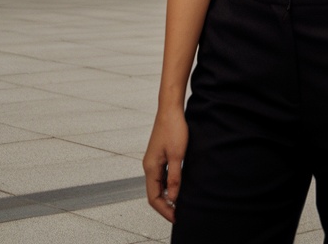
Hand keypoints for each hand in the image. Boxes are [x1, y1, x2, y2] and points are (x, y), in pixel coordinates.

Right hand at [143, 106, 188, 222]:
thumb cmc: (173, 128)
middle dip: (165, 206)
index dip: (164, 209)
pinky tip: (176, 187)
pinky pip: (160, 176)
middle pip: (154, 193)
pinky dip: (167, 186)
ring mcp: (153, 161)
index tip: (175, 217)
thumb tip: (173, 197)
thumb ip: (175, 177)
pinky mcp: (158, 156)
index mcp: (150, 167)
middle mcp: (149, 166)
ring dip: (166, 196)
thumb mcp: (178, 155)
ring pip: (157, 185)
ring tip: (178, 204)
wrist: (170, 109)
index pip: (153, 197)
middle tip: (178, 214)